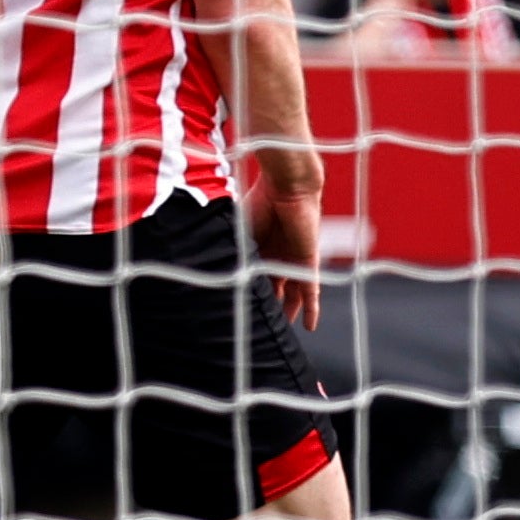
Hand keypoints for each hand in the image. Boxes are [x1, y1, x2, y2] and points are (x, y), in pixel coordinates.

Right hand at [242, 150, 327, 333]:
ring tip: (283, 332)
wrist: (286, 187)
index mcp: (260, 249)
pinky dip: (311, 308)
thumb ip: (232, 253)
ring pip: (292, 293)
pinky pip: (311, 290)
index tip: (242, 312)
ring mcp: (295, 260)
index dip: (250, 294)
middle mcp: (277, 256)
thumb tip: (209, 274)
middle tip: (262, 329)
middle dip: (270, 307)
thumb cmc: (260, 202)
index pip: (256, 279)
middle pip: (274, 289)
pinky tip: (310, 326)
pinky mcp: (309, 261)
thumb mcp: (239, 234)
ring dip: (288, 311)